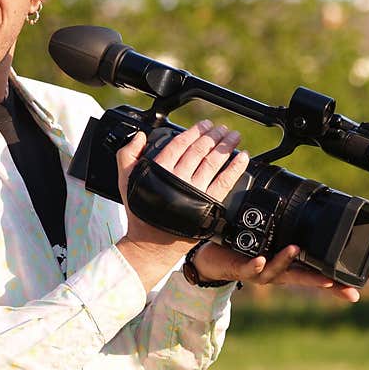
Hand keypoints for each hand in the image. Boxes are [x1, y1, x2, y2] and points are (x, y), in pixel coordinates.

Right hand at [114, 120, 249, 290]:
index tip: (204, 125)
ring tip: (233, 137)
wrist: (151, 243)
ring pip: (214, 162)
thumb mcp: (126, 180)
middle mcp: (179, 178)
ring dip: (226, 146)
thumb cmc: (140, 213)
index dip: (195, 131)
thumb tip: (141, 137)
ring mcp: (195, 191)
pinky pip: (225, 181)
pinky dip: (235, 168)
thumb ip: (127, 155)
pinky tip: (242, 157)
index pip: (181, 143)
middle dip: (213, 136)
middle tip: (221, 129)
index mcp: (160, 169)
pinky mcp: (208, 204)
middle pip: (200, 150)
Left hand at [194, 242, 360, 302]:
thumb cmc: (242, 251)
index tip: (355, 291)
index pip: (315, 276)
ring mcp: (258, 272)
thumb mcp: (269, 242)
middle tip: (334, 281)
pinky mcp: (240, 269)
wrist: (210, 260)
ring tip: (295, 249)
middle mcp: (275, 272)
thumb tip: (304, 221)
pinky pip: (249, 268)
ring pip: (275, 271)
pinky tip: (261, 258)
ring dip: (285, 261)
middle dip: (318, 282)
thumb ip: (287, 234)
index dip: (335, 285)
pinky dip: (256, 264)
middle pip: (301, 279)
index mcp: (285, 265)